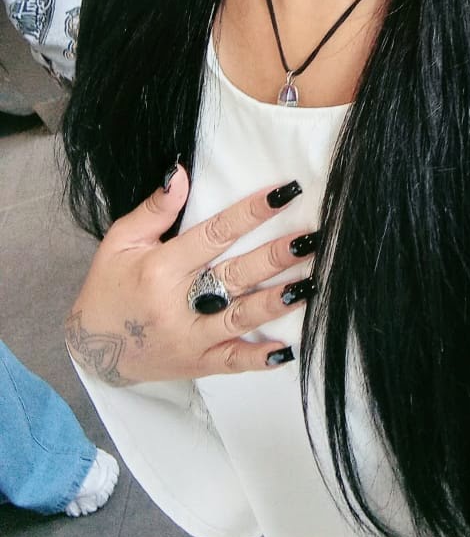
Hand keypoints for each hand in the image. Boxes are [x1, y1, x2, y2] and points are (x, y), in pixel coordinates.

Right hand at [65, 166, 312, 385]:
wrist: (90, 349)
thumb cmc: (110, 285)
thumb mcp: (121, 241)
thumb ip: (155, 209)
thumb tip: (180, 171)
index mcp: (160, 268)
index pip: (214, 234)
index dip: (250, 213)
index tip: (284, 194)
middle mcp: (177, 304)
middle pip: (236, 275)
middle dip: (277, 257)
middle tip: (312, 239)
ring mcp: (188, 338)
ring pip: (241, 317)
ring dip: (278, 301)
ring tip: (311, 283)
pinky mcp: (195, 364)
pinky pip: (231, 362)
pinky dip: (259, 358)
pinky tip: (287, 348)